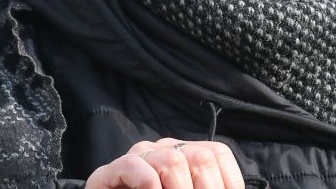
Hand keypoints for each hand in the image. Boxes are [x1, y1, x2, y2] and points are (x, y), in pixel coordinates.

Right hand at [85, 138, 244, 188]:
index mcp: (185, 155)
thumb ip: (205, 188)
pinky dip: (149, 186)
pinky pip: (134, 165)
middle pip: (200, 157)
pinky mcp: (107, 172)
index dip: (228, 182)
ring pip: (172, 161)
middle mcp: (163, 149)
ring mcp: (136, 158)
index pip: (217, 154)